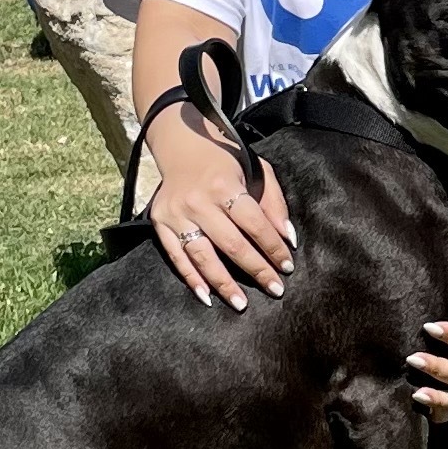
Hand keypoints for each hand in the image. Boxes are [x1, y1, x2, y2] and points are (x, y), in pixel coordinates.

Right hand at [145, 104, 294, 311]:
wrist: (181, 145)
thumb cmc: (226, 160)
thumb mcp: (256, 168)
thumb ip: (273, 202)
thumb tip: (287, 237)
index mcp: (225, 186)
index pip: (254, 225)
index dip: (273, 248)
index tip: (287, 267)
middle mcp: (199, 202)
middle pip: (232, 245)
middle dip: (256, 270)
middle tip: (275, 289)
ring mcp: (177, 215)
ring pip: (203, 257)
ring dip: (223, 284)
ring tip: (241, 303)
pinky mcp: (160, 223)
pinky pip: (177, 257)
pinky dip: (191, 279)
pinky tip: (207, 297)